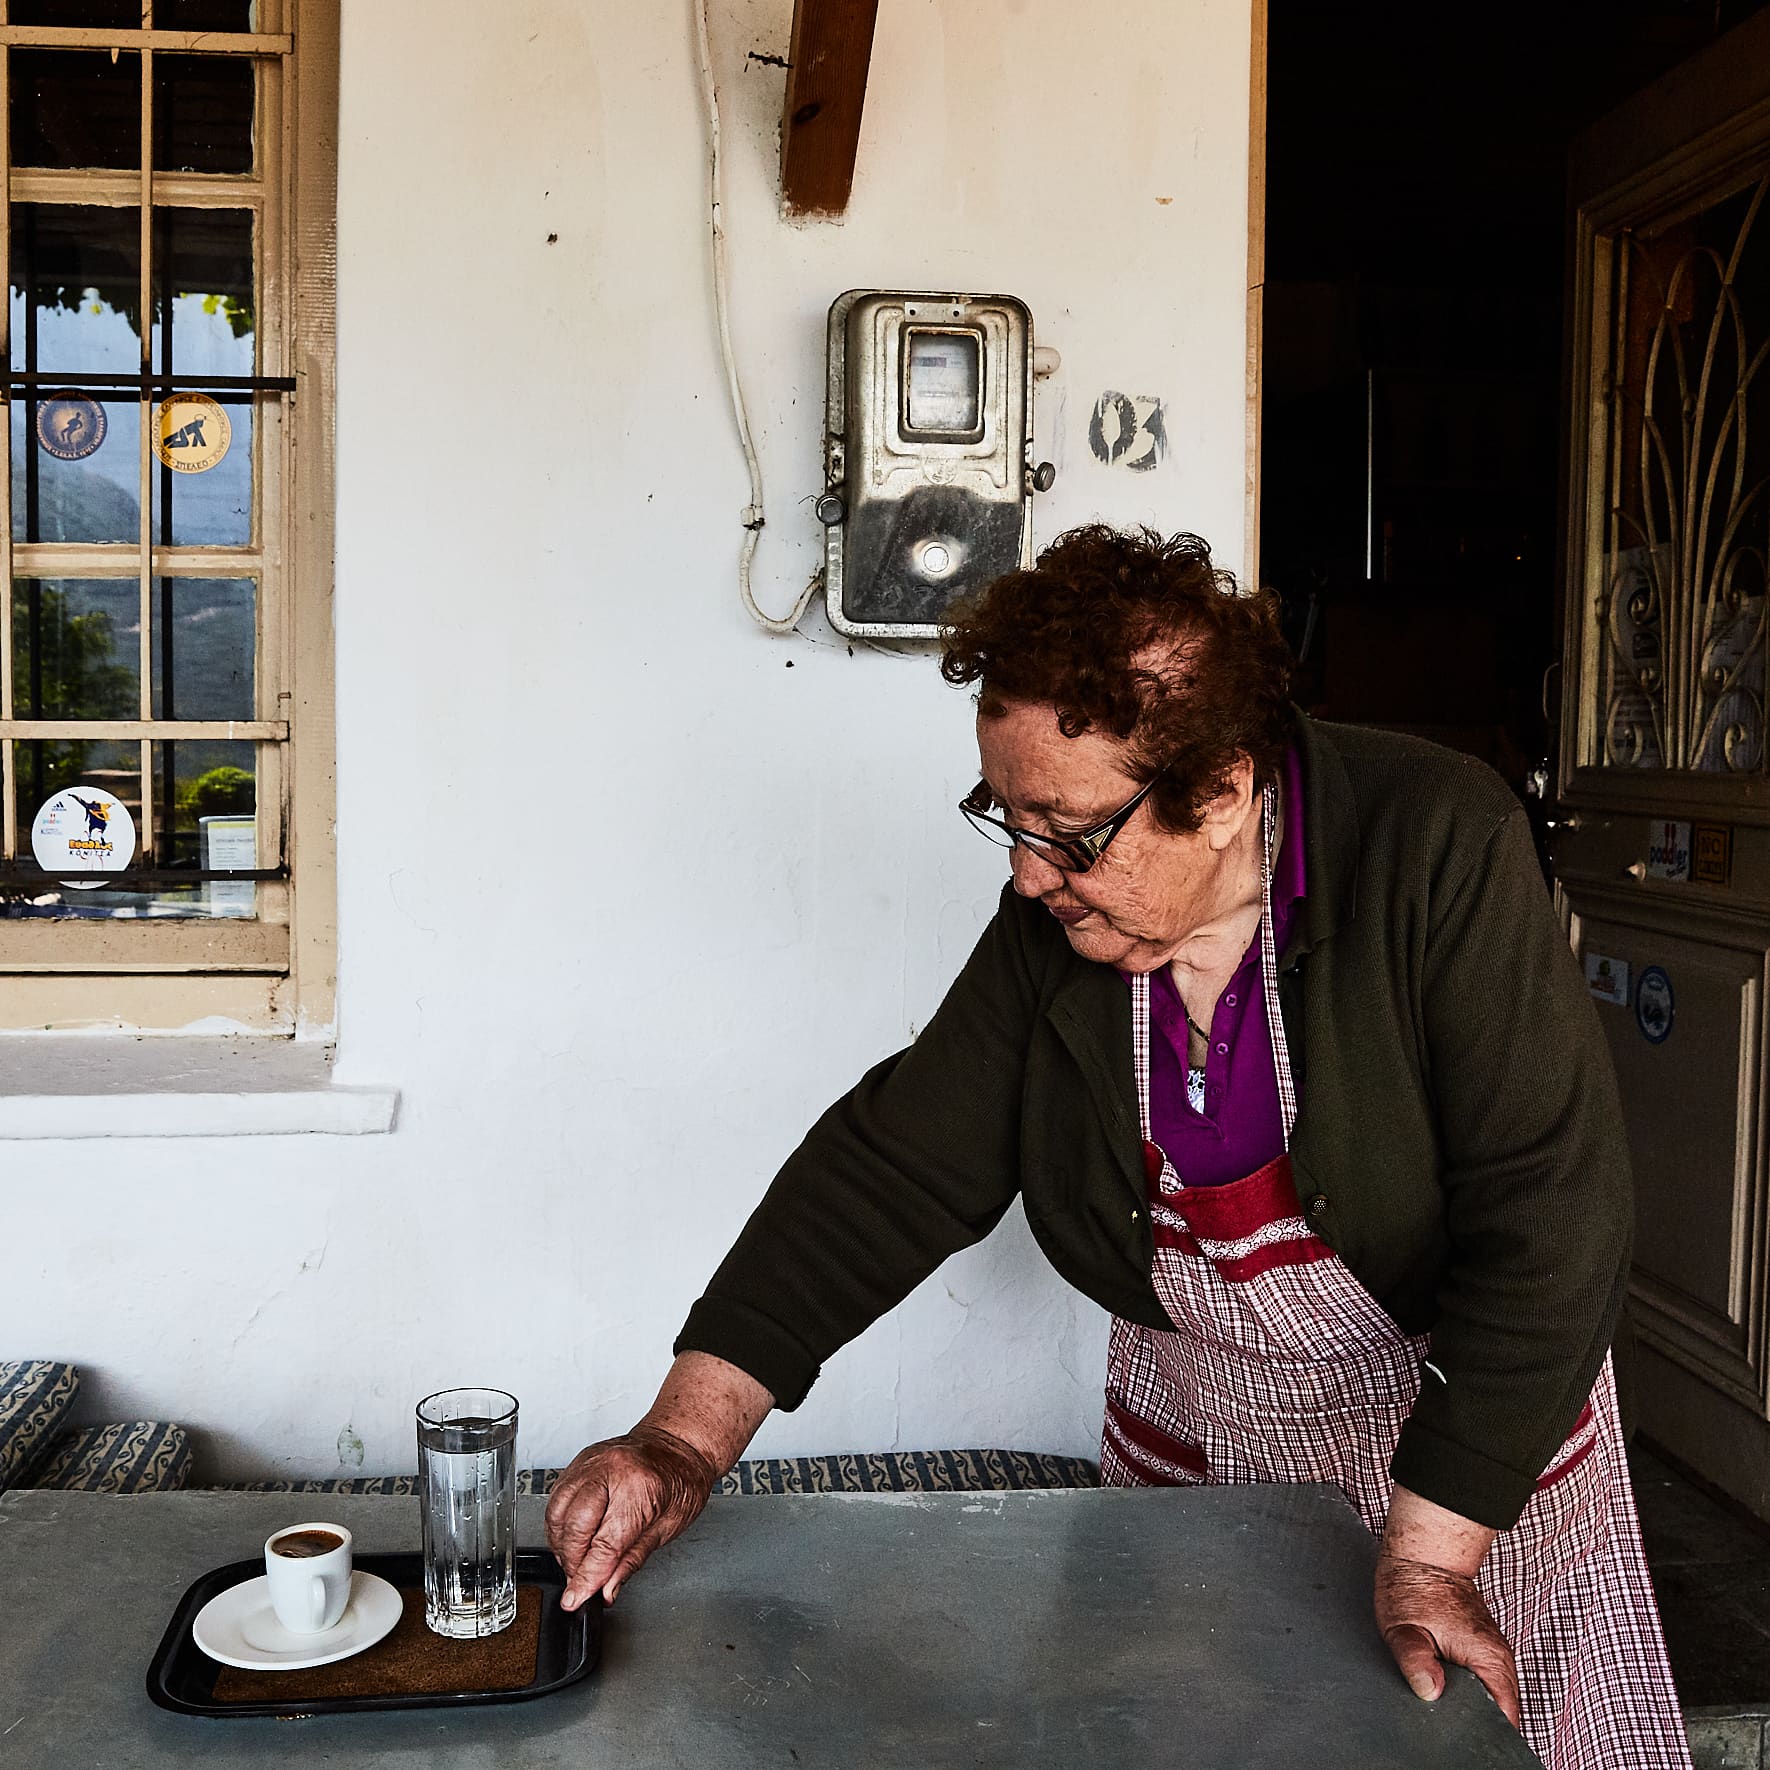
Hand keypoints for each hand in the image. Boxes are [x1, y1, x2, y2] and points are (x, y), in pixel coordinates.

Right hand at [544, 1425, 718, 1609]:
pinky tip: (574, 1537)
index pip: (605, 1544)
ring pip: (557, 1513)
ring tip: (578, 1561)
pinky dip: (560, 1524)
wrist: (678, 1444)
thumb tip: (606, 1589)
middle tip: (581, 1582)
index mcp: (639, 1487)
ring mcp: (590, 1463)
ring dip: (562, 1546)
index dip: (587, 1578)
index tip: (576, 1599)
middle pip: (575, 1528)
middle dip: (573, 1563)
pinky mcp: (579, 1462)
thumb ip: (632, 1560)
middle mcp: (610, 1470)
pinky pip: (556, 1498)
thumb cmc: (682, 1479)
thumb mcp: (668, 1527)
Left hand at [1374, 1550, 1521, 1728]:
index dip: (1486, 1735)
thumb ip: (1415, 1660)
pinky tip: (1439, 1692)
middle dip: (1472, 1723)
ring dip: (1465, 1706)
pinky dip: (1461, 1691)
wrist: (1423, 1553)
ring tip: (1440, 1710)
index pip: (1505, 1717)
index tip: (1464, 1744)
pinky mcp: (1478, 1651)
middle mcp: (1497, 1660)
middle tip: (1444, 1730)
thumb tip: (1430, 1691)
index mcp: (1490, 1659)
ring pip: (1485, 1698)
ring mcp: (1489, 1656)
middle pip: (1496, 1712)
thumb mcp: (1404, 1626)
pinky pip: (1476, 1683)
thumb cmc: (1413, 1584)